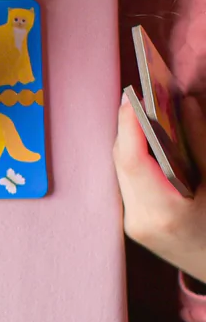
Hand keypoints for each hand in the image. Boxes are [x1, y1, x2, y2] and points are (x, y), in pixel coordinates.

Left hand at [114, 94, 205, 279]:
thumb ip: (201, 142)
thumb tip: (185, 103)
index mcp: (165, 213)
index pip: (132, 162)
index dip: (130, 125)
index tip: (134, 96)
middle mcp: (141, 221)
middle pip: (123, 163)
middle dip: (131, 128)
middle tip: (142, 95)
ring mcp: (134, 225)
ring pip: (123, 172)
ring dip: (133, 141)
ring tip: (145, 111)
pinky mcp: (135, 224)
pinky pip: (131, 182)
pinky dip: (139, 159)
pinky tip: (149, 140)